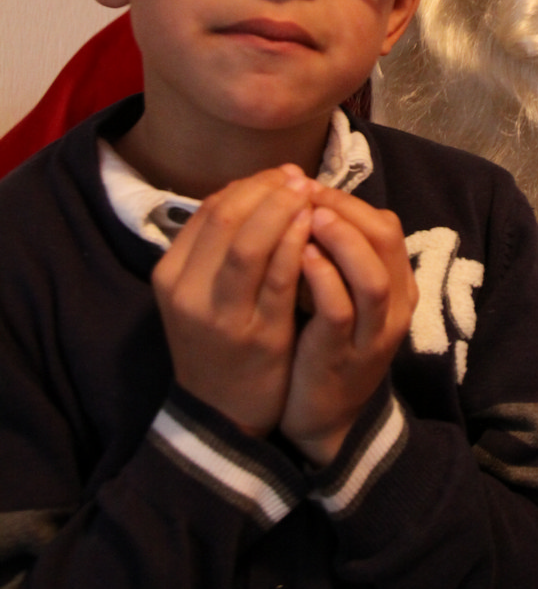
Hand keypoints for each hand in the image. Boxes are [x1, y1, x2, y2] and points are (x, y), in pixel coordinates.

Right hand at [152, 166, 313, 435]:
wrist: (220, 414)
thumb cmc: (218, 342)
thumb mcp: (201, 293)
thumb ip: (218, 248)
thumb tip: (254, 190)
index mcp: (171, 275)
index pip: (209, 210)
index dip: (248, 185)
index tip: (279, 175)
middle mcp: (188, 292)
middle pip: (227, 218)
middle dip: (267, 190)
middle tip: (298, 177)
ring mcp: (221, 316)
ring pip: (250, 245)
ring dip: (283, 211)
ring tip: (309, 194)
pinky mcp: (257, 336)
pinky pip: (279, 280)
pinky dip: (297, 247)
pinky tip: (315, 230)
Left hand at [280, 186, 418, 466]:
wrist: (323, 418)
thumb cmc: (324, 344)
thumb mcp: (340, 295)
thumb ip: (335, 255)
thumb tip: (305, 199)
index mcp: (395, 285)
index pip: (385, 225)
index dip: (348, 199)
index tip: (306, 185)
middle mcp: (393, 306)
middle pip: (386, 240)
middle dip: (345, 209)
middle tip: (305, 192)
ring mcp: (371, 334)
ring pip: (372, 277)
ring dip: (341, 240)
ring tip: (309, 215)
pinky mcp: (343, 356)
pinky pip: (341, 312)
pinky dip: (324, 279)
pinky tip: (299, 257)